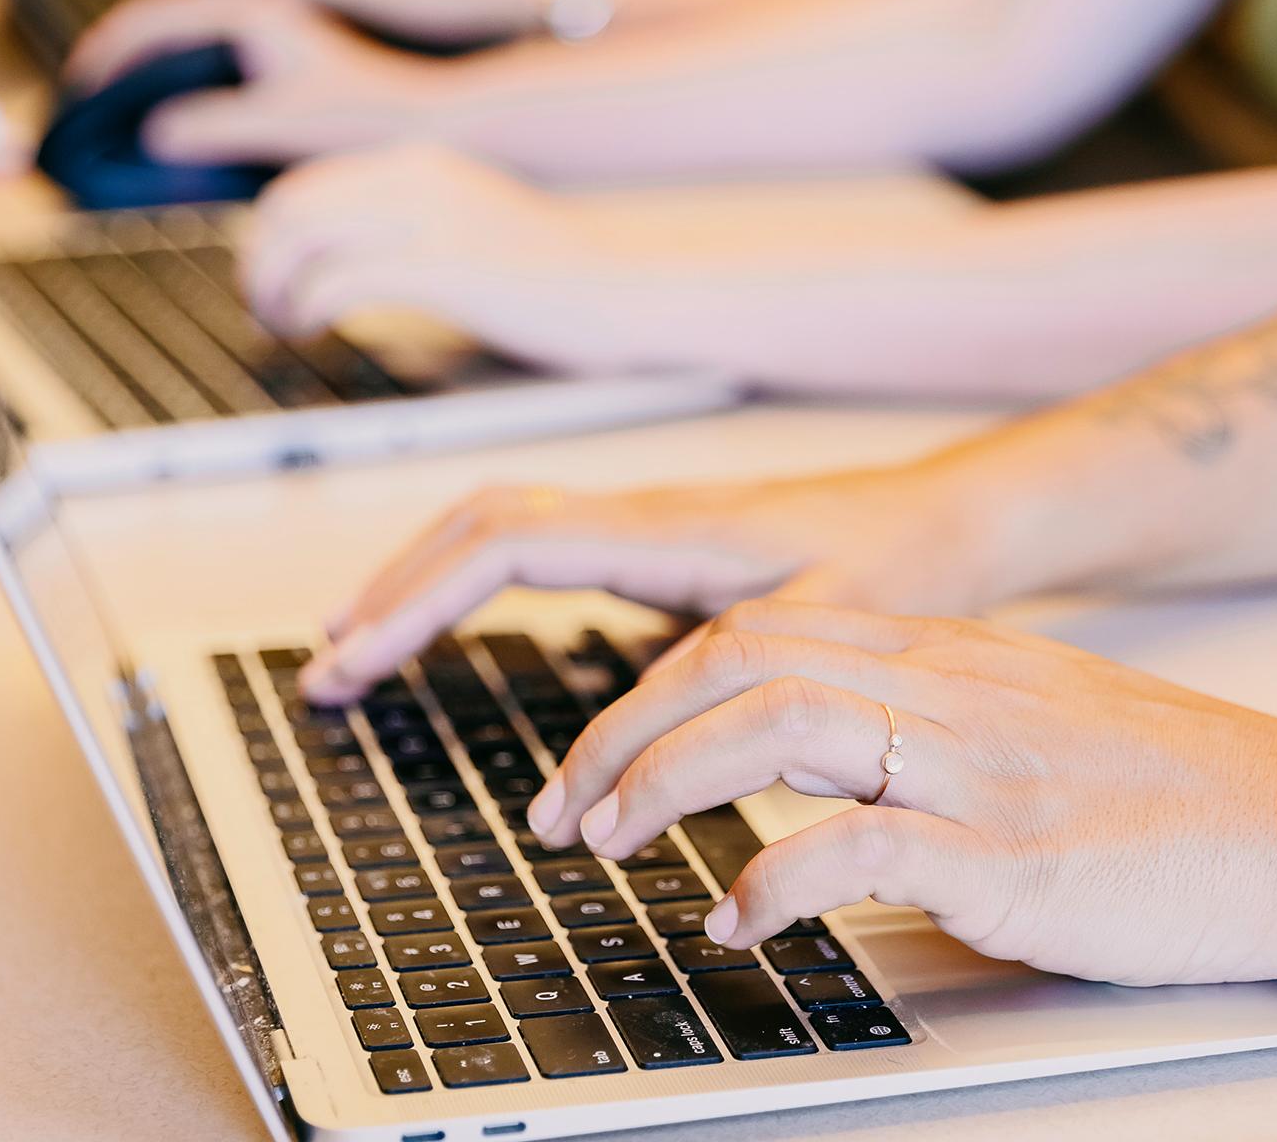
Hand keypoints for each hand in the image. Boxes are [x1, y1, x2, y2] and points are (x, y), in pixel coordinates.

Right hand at [65, 0, 442, 164]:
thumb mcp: (280, 124)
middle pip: (160, 37)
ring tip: (112, 135)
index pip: (151, 19)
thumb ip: (214, 126)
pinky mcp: (278, 74)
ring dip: (146, 94)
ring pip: (184, 62)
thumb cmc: (365, 120)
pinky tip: (170, 147)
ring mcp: (266, 44)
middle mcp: (255, 17)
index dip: (104, 57)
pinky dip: (181, 108)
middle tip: (79, 119)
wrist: (426, 126)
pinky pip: (211, 83)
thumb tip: (153, 134)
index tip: (73, 92)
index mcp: (251, 12)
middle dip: (115, 76)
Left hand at [241, 143, 631, 355]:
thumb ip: (409, 225)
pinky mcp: (442, 267)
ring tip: (284, 328)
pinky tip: (316, 334)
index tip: (272, 283)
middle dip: (260, 264)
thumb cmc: (554, 277)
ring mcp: (429, 218)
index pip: (306, 185)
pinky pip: (337, 280)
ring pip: (300, 238)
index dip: (269, 239)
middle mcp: (417, 176)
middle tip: (267, 311)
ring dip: (274, 288)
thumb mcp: (471, 223)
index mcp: (420, 163)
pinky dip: (308, 310)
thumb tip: (337, 260)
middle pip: (290, 206)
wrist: (624, 290)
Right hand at [300, 461, 992, 702]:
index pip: (505, 543)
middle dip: (393, 589)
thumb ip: (723, 690)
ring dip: (421, 581)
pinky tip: (455, 628)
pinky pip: (536, 548)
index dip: (417, 599)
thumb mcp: (822, 638)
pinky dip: (473, 584)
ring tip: (360, 645)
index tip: (354, 660)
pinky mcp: (653, 549)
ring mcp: (641, 527)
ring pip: (499, 527)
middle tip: (329, 666)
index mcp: (666, 531)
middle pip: (477, 524)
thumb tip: (618, 761)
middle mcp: (639, 516)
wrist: (947, 519)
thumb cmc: (898, 565)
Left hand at [525, 601, 1276, 986]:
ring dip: (671, 782)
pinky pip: (864, 843)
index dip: (649, 686)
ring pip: (780, 722)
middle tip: (565, 807)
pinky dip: (777, 876)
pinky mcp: (1013, 851)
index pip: (752, 631)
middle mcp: (939, 685)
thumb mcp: (1011, 711)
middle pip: (738, 662)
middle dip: (626, 729)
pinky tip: (738, 918)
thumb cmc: (1155, 778)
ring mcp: (973, 762)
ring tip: (616, 843)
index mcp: (932, 650)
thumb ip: (905, 712)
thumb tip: (795, 756)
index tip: (596, 753)